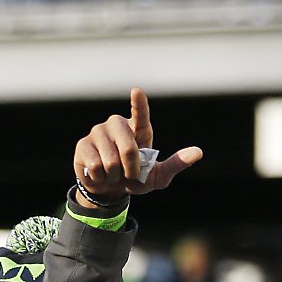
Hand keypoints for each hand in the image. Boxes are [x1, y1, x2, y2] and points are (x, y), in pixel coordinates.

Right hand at [70, 89, 202, 208]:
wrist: (108, 190)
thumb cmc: (135, 179)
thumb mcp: (158, 175)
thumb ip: (176, 163)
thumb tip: (198, 152)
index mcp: (138, 129)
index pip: (140, 114)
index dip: (139, 103)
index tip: (137, 91)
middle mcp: (117, 125)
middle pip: (127, 147)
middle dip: (131, 167)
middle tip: (129, 174)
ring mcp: (98, 133)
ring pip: (110, 160)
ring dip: (114, 175)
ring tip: (112, 174)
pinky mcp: (83, 145)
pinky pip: (95, 165)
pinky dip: (100, 177)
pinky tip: (99, 174)